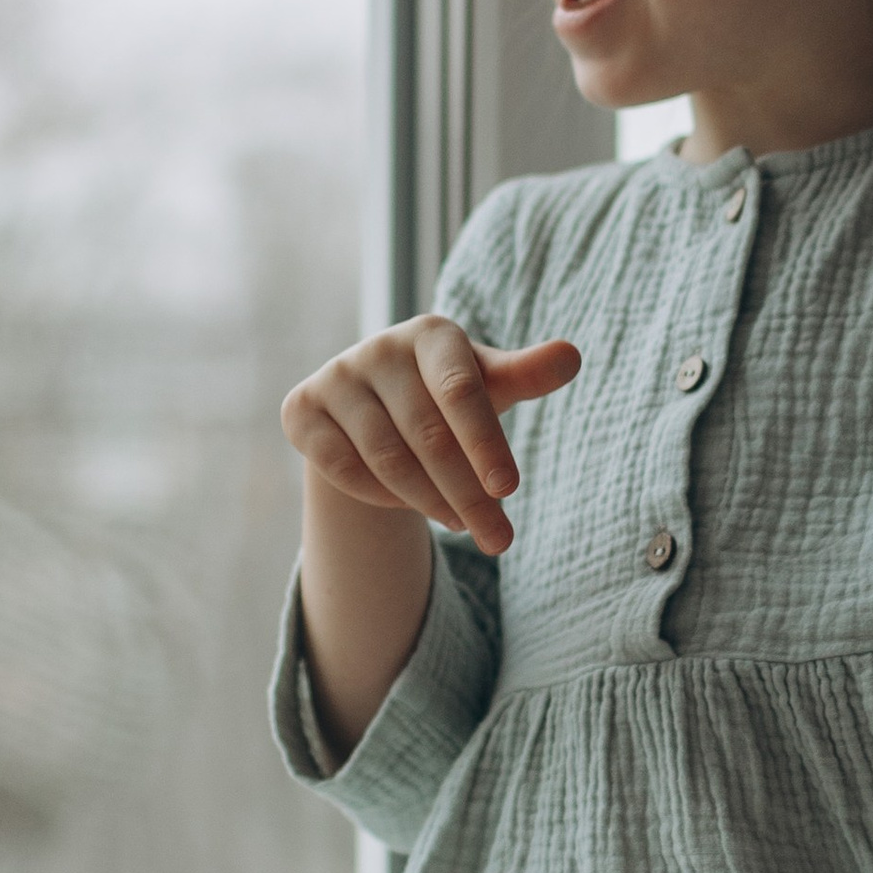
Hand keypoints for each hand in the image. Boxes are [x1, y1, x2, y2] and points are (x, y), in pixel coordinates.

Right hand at [283, 317, 580, 558]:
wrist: (375, 407)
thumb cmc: (449, 396)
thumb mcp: (490, 387)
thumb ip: (527, 374)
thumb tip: (572, 356)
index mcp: (431, 334)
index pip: (459, 391)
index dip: (484, 442)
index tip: (510, 491)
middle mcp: (378, 348)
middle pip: (427, 435)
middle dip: (468, 493)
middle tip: (499, 538)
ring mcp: (334, 377)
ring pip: (387, 458)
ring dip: (430, 501)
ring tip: (462, 524)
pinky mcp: (301, 410)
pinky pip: (344, 469)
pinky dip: (381, 496)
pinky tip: (410, 506)